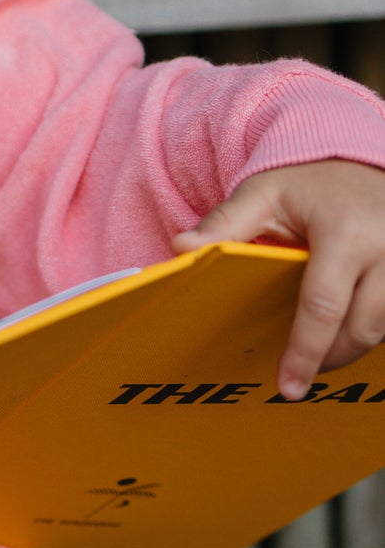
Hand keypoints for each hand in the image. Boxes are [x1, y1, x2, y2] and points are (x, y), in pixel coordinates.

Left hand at [172, 159, 384, 399]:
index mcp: (346, 232)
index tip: (288, 385)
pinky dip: (374, 330)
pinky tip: (346, 333)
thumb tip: (181, 248)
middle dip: (328, 358)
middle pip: (362, 326)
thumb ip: (224, 225)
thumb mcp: (261, 195)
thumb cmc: (305, 182)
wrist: (357, 161)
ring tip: (319, 356)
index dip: (304, 351)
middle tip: (297, 377)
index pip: (323, 306)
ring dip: (352, 348)